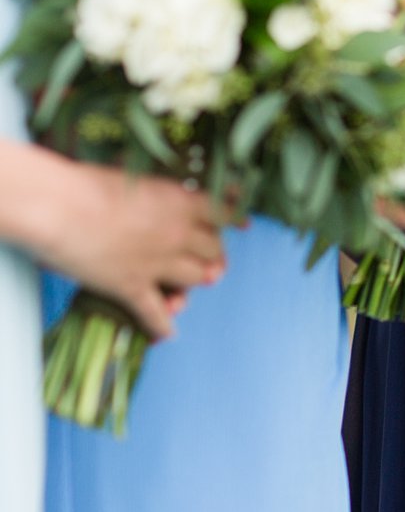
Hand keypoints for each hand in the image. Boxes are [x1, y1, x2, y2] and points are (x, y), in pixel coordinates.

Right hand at [33, 161, 224, 340]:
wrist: (55, 205)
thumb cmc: (86, 182)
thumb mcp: (135, 177)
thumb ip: (157, 192)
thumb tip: (165, 196)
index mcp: (181, 201)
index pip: (223, 212)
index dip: (233, 218)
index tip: (242, 223)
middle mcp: (178, 233)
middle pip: (215, 250)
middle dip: (214, 256)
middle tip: (210, 261)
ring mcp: (158, 263)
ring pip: (196, 279)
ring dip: (194, 284)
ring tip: (190, 289)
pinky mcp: (131, 287)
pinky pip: (156, 312)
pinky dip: (163, 325)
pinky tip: (168, 334)